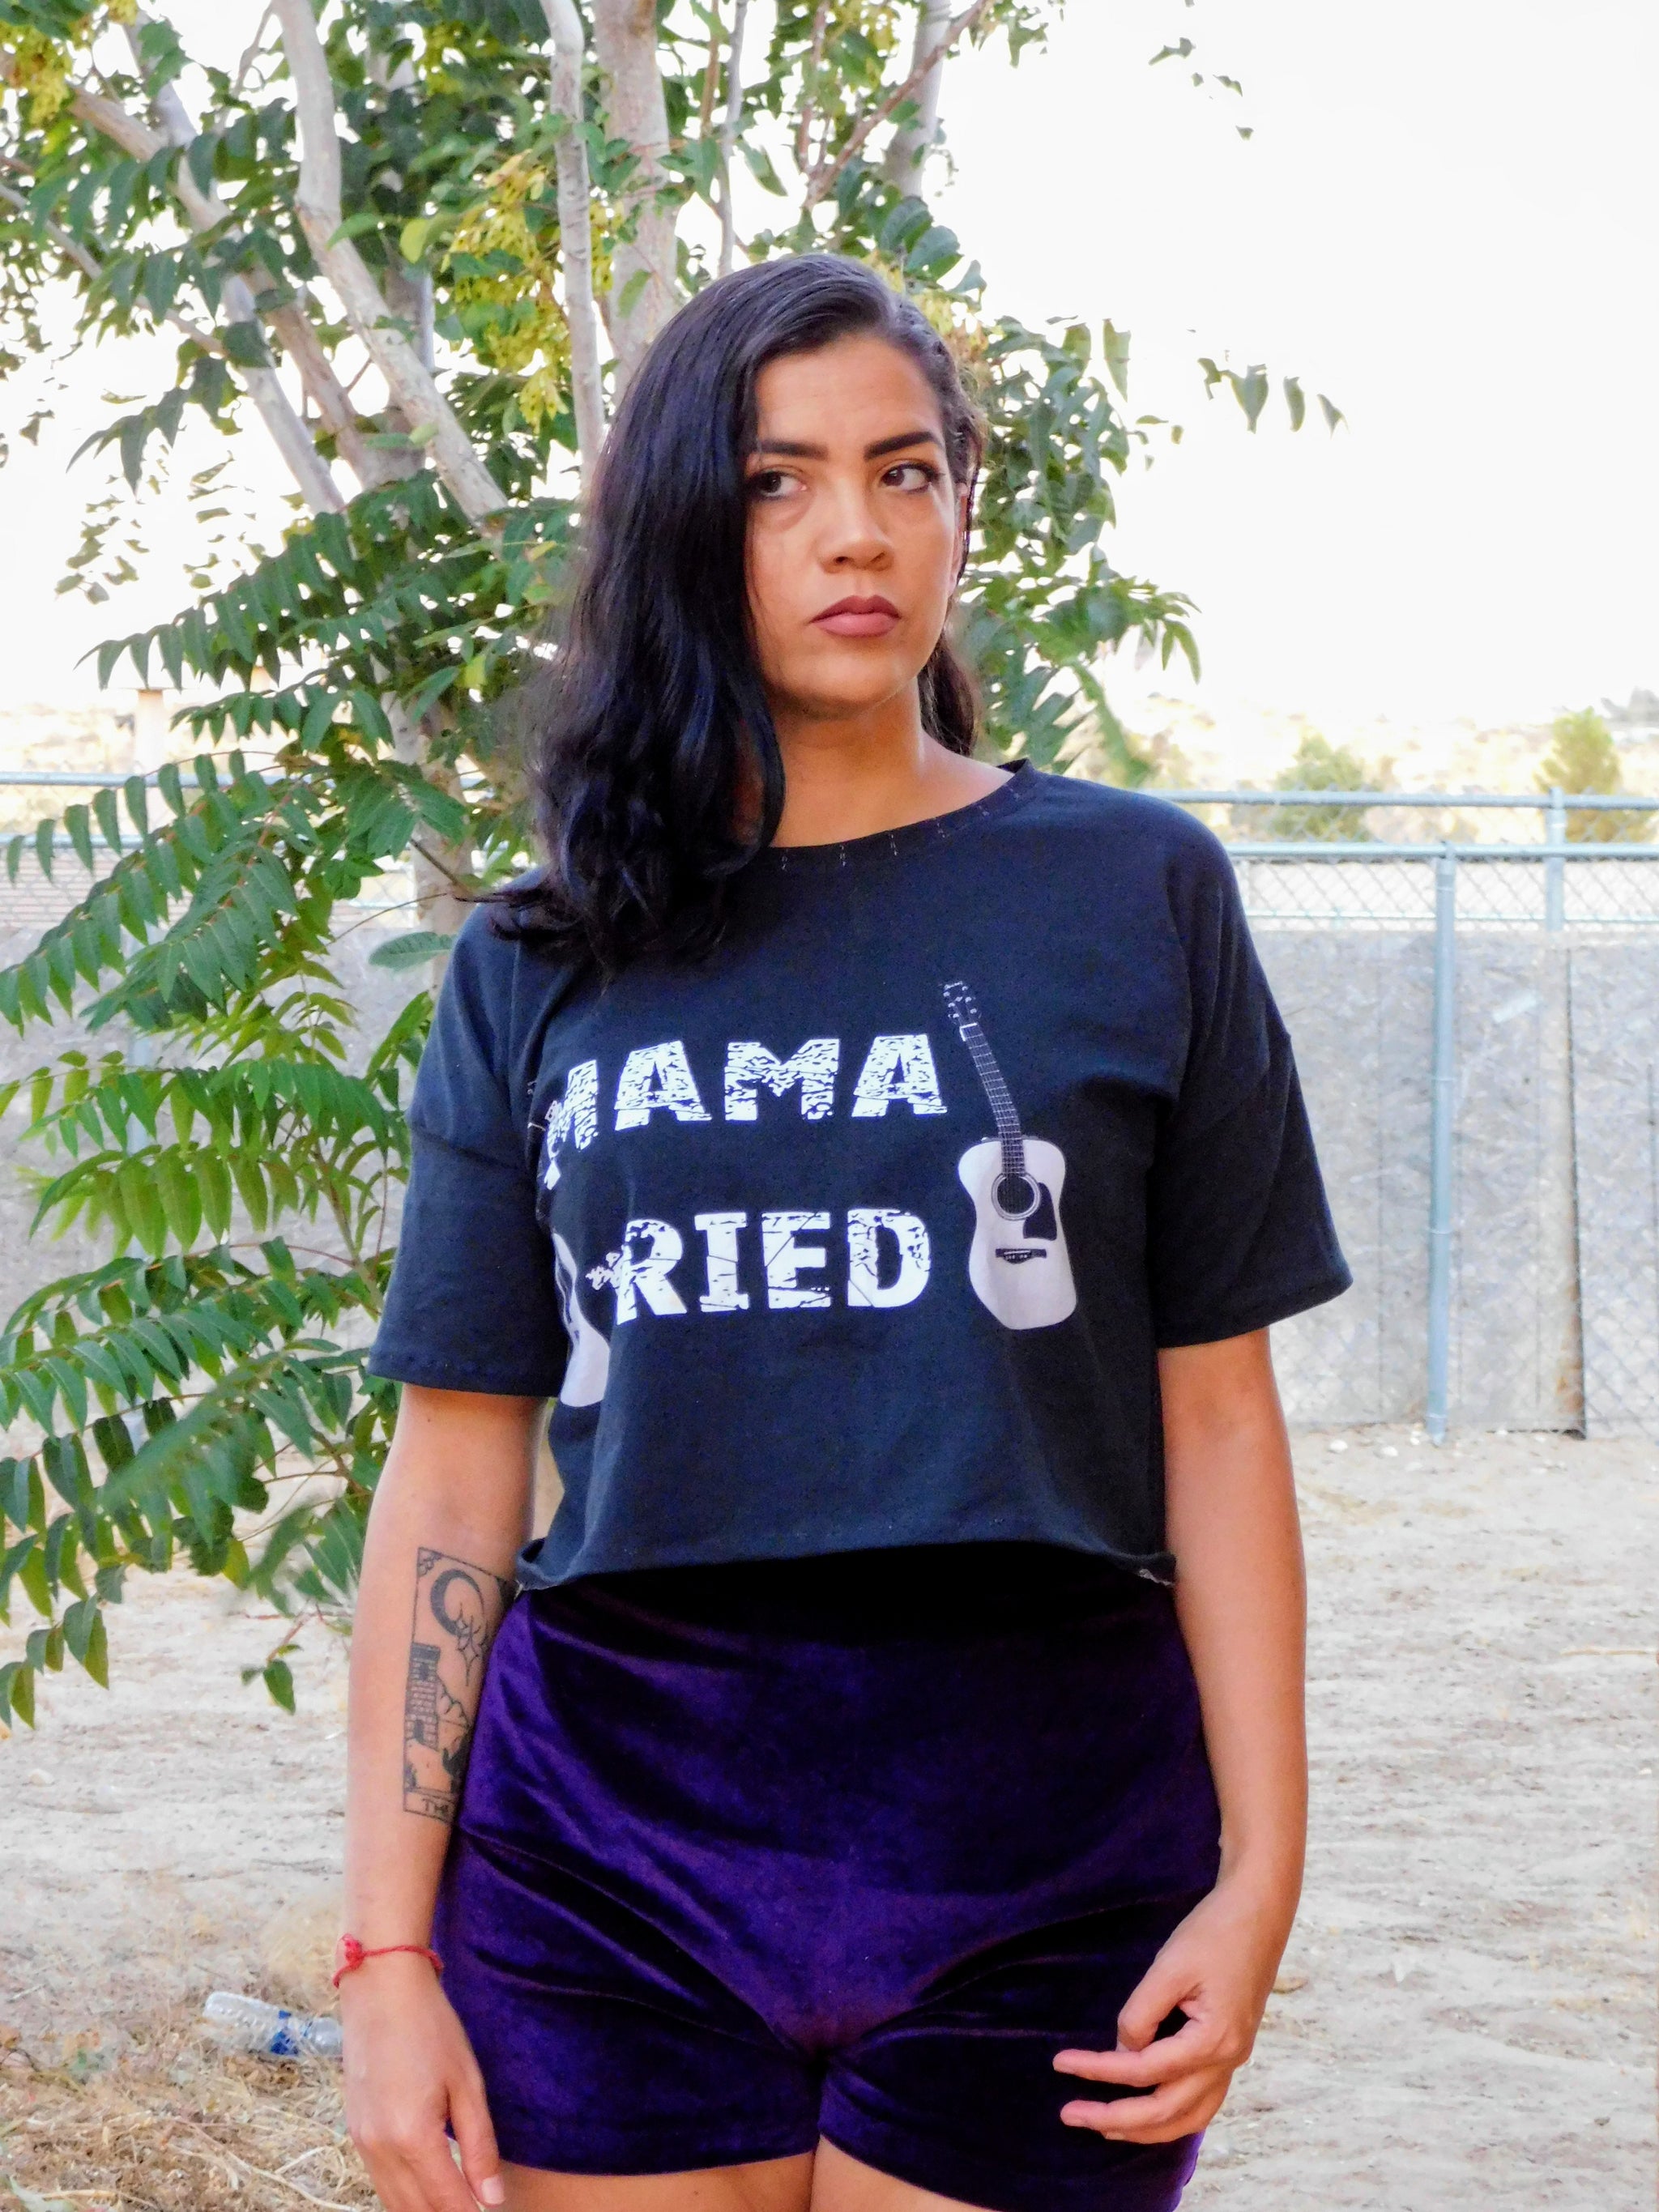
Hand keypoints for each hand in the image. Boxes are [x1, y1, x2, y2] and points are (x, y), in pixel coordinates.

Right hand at [340, 1953, 504, 2209]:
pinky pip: (380, 2181)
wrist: (380, 1990)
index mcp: (412, 2136)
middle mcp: (380, 2149)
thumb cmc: (431, 2028)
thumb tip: (493, 2199)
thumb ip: (480, 2145)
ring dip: (424, 2210)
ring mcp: (362, 2143)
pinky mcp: (355, 2133)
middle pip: (416, 2211)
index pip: (447, 2202)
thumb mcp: (467, 2083)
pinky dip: (403, 2195)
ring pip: (394, 2202)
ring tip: (456, 2202)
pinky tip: (426, 2189)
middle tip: (476, 2208)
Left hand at [1051, 1873, 1292, 2144]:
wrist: (1259, 1912)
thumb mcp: (1169, 1966)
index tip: (1061, 2064)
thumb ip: (1141, 2013)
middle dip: (1115, 2117)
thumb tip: (1122, 2052)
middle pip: (1166, 2111)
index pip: (1144, 2069)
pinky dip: (1173, 2116)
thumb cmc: (1213, 1933)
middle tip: (1070, 2115)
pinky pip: (1203, 2102)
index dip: (1099, 2070)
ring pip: (1189, 2117)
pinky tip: (1151, 2114)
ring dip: (1146, 2129)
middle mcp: (1228, 2061)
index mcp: (1213, 2041)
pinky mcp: (1232, 2050)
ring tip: (1105, 2127)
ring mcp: (1234, 2061)